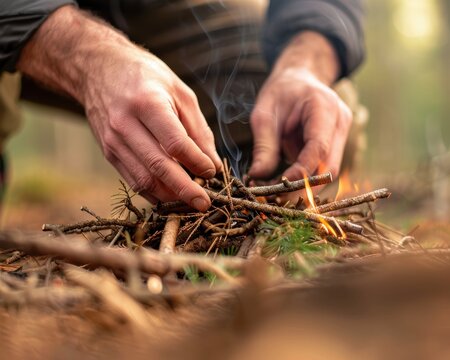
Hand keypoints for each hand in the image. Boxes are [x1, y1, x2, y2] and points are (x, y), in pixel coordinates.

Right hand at [84, 45, 221, 210]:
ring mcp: (113, 141)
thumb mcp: (180, 93)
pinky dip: (153, 192)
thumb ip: (198, 129)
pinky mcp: (108, 153)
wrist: (98, 69)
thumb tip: (213, 164)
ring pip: (143, 180)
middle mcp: (125, 124)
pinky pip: (132, 181)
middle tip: (204, 204)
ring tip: (190, 201)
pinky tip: (170, 195)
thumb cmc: (147, 77)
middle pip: (158, 167)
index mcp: (147, 103)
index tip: (212, 172)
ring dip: (170, 196)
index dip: (197, 162)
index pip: (176, 143)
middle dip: (185, 190)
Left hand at [249, 32, 351, 181]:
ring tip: (277, 194)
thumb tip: (257, 177)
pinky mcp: (337, 145)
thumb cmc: (281, 92)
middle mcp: (340, 122)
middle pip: (330, 166)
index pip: (319, 147)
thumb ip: (264, 145)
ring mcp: (342, 134)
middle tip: (277, 200)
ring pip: (329, 172)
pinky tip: (287, 185)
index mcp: (324, 107)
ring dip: (305, 186)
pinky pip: (323, 168)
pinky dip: (306, 180)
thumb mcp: (264, 114)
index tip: (280, 186)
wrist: (299, 79)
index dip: (302, 171)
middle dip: (305, 186)